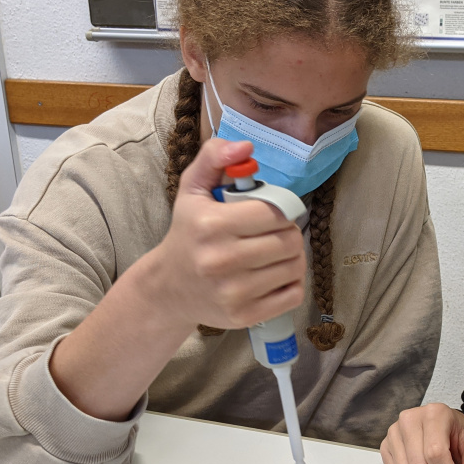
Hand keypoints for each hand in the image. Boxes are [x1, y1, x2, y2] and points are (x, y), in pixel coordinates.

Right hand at [155, 137, 306, 329]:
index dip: (281, 209)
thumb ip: (215, 158)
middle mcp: (221, 261)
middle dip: (288, 233)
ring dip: (293, 258)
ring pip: (295, 267)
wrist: (168, 288)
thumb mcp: (192, 190)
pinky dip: (292, 284)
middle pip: (289, 241)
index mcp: (211, 225)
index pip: (274, 212)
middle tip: (275, 233)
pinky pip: (293, 296)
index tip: (272, 212)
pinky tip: (275, 276)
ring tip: (275, 254)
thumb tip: (246, 147)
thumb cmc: (187, 234)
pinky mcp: (244, 316)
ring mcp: (233, 293)